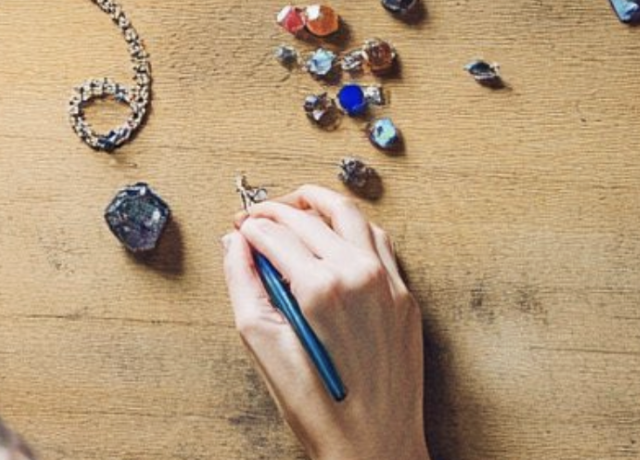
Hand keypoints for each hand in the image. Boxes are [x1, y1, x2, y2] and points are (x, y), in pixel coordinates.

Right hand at [223, 185, 428, 459]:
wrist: (375, 445)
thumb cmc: (316, 407)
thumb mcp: (261, 344)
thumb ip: (243, 284)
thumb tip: (235, 245)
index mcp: (320, 286)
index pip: (274, 232)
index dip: (248, 226)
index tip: (236, 228)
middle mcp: (359, 274)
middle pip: (309, 217)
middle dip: (275, 211)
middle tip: (254, 218)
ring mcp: (388, 282)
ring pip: (351, 216)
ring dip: (318, 204)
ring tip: (294, 208)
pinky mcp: (405, 296)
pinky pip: (379, 241)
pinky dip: (352, 227)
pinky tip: (335, 234)